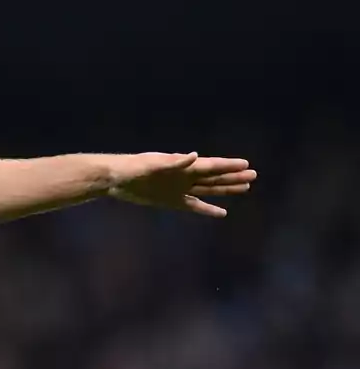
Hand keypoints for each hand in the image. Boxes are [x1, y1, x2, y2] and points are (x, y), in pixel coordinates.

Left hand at [107, 152, 255, 216]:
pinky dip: (208, 209)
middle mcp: (184, 177)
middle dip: (233, 176)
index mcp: (182, 165)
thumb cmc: (132, 167)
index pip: (210, 165)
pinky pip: (194, 206)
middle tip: (253, 175)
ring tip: (245, 188)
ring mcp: (179, 189)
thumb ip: (173, 162)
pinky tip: (222, 213)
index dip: (228, 165)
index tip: (246, 164)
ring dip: (226, 189)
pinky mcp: (171, 201)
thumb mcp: (152, 164)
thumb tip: (194, 156)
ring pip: (209, 190)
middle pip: (214, 177)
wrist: (115, 179)